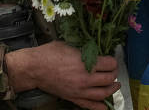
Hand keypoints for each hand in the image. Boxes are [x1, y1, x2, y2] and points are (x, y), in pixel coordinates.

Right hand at [5, 41, 119, 109]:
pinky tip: (105, 106)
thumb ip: (84, 50)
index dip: (113, 61)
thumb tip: (94, 50)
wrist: (33, 68)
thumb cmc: (49, 53)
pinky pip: (90, 105)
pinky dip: (99, 107)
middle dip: (114, 74)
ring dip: (112, 90)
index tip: (112, 60)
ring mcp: (79, 90)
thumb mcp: (69, 45)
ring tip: (115, 86)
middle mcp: (85, 78)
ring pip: (103, 94)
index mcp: (85, 63)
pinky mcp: (73, 98)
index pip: (109, 64)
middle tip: (113, 71)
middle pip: (109, 79)